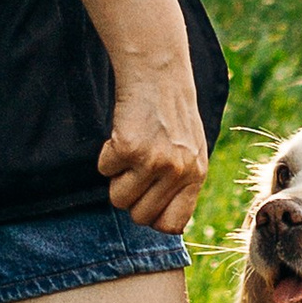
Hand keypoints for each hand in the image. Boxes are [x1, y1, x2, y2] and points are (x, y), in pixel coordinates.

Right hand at [98, 65, 208, 232]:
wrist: (159, 76)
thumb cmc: (173, 117)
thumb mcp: (191, 153)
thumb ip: (182, 186)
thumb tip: (166, 224)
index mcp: (196, 176)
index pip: (172, 226)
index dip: (154, 219)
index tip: (147, 202)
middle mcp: (178, 172)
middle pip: (139, 217)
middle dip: (131, 199)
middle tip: (134, 172)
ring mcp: (154, 160)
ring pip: (118, 199)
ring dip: (116, 179)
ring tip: (130, 153)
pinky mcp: (129, 147)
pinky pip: (104, 171)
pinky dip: (106, 155)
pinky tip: (122, 135)